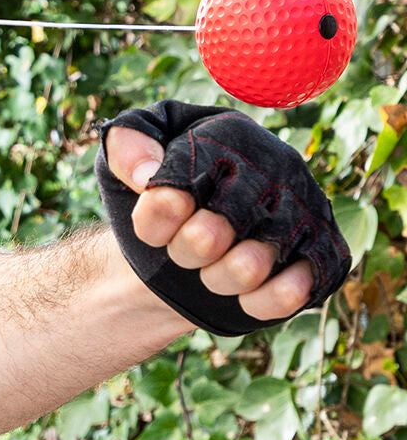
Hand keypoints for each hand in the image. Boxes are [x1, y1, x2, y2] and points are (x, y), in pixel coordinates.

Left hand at [103, 125, 314, 324]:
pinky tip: (242, 293)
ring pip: (248, 265)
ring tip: (209, 266)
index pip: (190, 175)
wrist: (174, 253)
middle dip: (185, 249)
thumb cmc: (153, 201)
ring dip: (214, 277)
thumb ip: (125, 144)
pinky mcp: (318, 260)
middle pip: (213, 228)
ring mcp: (302, 215)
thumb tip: (147, 174)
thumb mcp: (121, 163)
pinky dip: (255, 301)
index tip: (150, 225)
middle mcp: (275, 169)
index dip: (161, 212)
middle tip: (180, 249)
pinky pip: (291, 293)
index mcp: (229, 138)